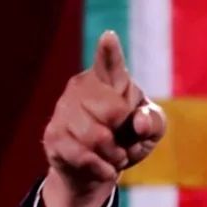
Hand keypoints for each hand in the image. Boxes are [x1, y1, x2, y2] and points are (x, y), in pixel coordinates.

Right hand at [37, 30, 166, 206]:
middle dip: (124, 134)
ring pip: (97, 137)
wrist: (98, 170)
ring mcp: (63, 109)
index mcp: (110, 79)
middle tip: (122, 141)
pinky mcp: (53, 135)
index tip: (109, 37)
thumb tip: (139, 122)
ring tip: (114, 155)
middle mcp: (82, 87)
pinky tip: (104, 168)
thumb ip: (153, 121)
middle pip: (113, 112)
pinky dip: (102, 168)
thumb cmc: (127, 139)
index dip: (109, 52)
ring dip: (114, 155)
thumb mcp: (151, 131)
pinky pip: (83, 156)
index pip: (110, 63)